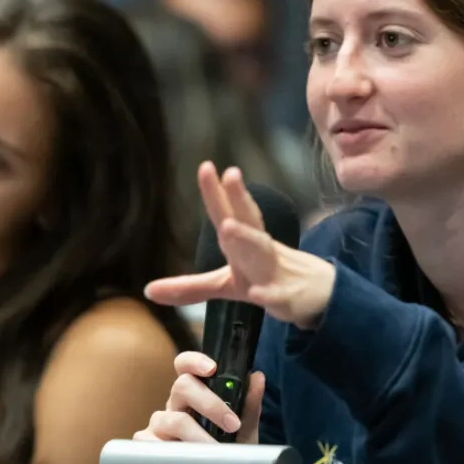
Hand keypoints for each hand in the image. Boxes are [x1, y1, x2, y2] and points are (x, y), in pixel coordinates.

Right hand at [133, 351, 264, 463]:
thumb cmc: (223, 457)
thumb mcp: (243, 432)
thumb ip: (249, 405)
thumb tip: (257, 377)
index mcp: (195, 395)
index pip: (186, 367)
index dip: (195, 361)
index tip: (212, 368)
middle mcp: (174, 405)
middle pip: (182, 386)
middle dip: (211, 403)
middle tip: (232, 424)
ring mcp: (158, 425)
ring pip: (174, 418)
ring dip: (200, 435)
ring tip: (216, 452)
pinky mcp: (144, 447)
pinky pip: (155, 443)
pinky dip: (177, 453)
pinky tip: (188, 463)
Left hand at [144, 162, 335, 329]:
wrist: (315, 296)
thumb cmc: (267, 279)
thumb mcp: (226, 285)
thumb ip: (190, 287)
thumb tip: (148, 290)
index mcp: (245, 243)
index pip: (230, 213)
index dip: (217, 192)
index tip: (206, 166)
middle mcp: (260, 250)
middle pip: (249, 222)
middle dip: (239, 199)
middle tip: (230, 174)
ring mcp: (275, 272)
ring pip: (262, 251)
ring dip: (247, 238)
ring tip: (229, 227)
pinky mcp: (287, 297)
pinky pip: (278, 295)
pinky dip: (269, 294)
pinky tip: (258, 293)